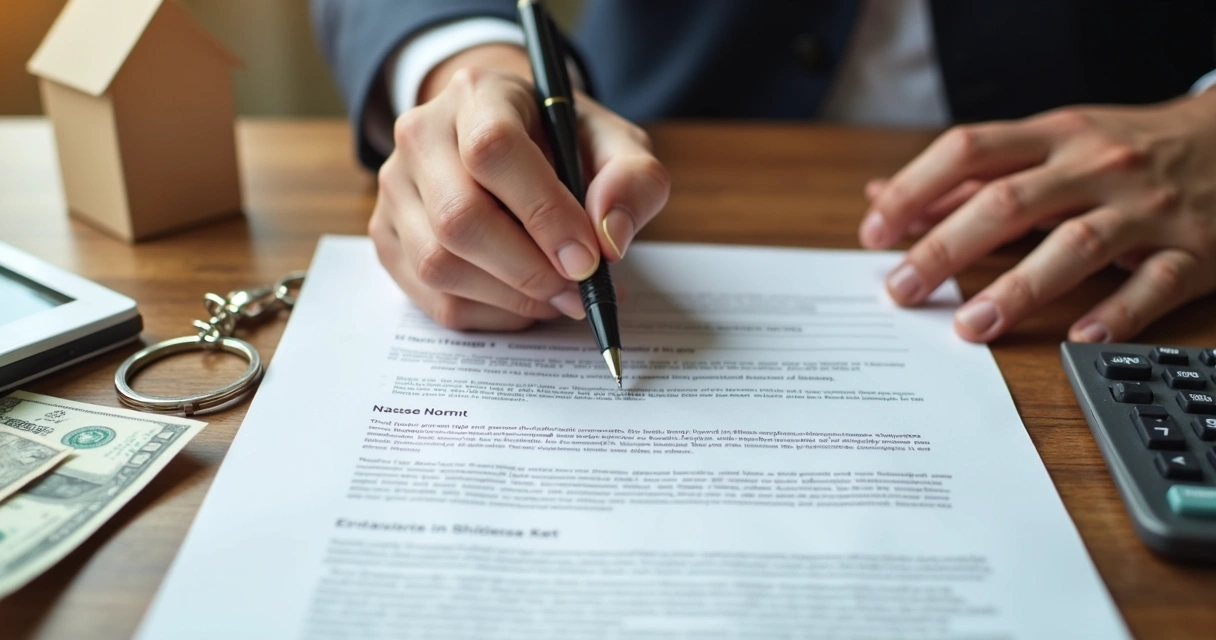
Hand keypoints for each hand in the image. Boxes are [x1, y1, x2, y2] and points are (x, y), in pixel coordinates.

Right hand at [370, 45, 669, 329]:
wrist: (509, 143)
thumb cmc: (564, 144)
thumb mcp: (615, 144)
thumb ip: (632, 180)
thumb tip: (608, 238)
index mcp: (477, 94)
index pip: (493, 149)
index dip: (543, 212)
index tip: (587, 257)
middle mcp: (420, 135)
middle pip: (458, 218)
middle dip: (529, 271)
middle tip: (579, 290)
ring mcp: (395, 189)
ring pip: (440, 266)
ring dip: (513, 300)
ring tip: (561, 296)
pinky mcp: (388, 238)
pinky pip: (436, 300)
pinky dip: (493, 316)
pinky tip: (528, 301)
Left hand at [859, 90, 1215, 342]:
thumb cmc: (1124, 148)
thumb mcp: (1051, 144)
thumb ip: (970, 175)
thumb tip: (883, 195)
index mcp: (1056, 136)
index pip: (969, 152)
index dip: (914, 190)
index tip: (875, 232)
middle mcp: (1097, 166)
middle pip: (1008, 202)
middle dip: (945, 248)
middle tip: (901, 290)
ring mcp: (1146, 208)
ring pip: (1074, 246)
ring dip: (1017, 288)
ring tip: (970, 326)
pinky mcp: (1193, 251)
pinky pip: (1152, 285)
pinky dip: (1115, 315)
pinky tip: (1076, 339)